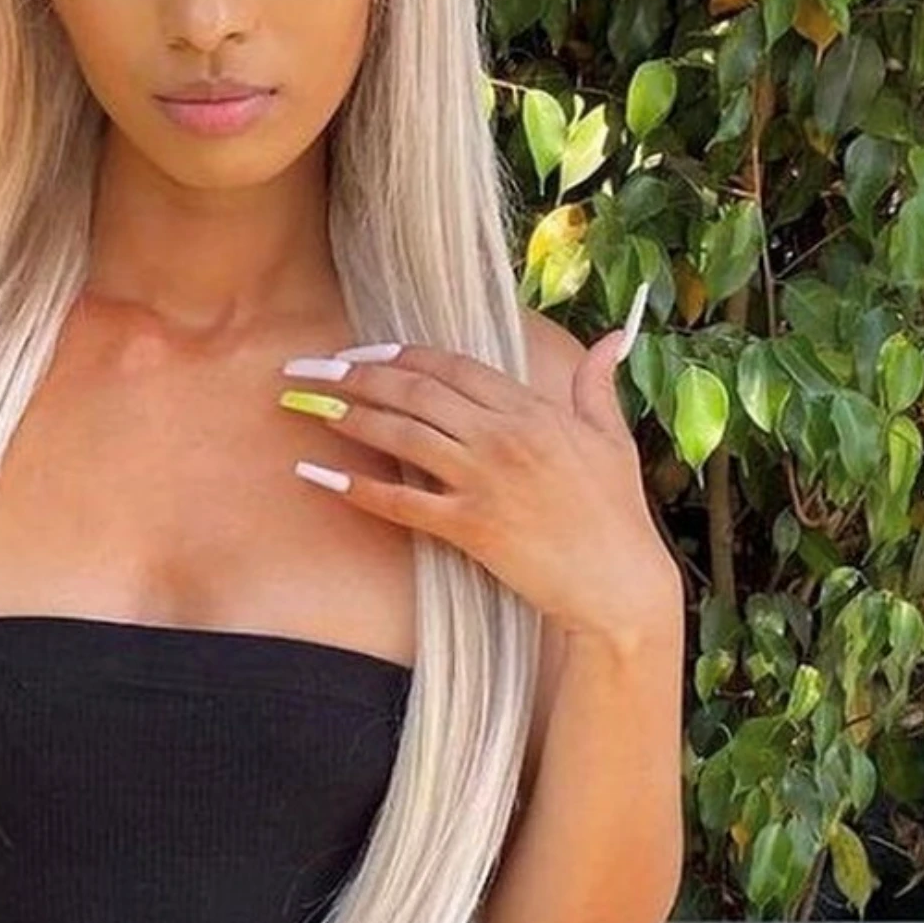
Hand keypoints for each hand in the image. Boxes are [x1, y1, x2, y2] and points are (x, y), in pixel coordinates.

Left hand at [279, 318, 677, 643]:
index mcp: (532, 409)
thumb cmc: (617, 513)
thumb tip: (613, 338)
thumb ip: (598, 385)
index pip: (450, 366)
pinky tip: (315, 474)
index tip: (359, 352)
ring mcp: (484, 481)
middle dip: (354, 374)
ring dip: (346, 415)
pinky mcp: (470, 527)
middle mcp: (502, 436)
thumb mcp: (612, 439)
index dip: (399, 355)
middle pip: (415, 391)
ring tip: (303, 404)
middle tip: (308, 368)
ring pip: (401, 434)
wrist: (619, 584)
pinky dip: (355, 486)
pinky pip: (400, 502)